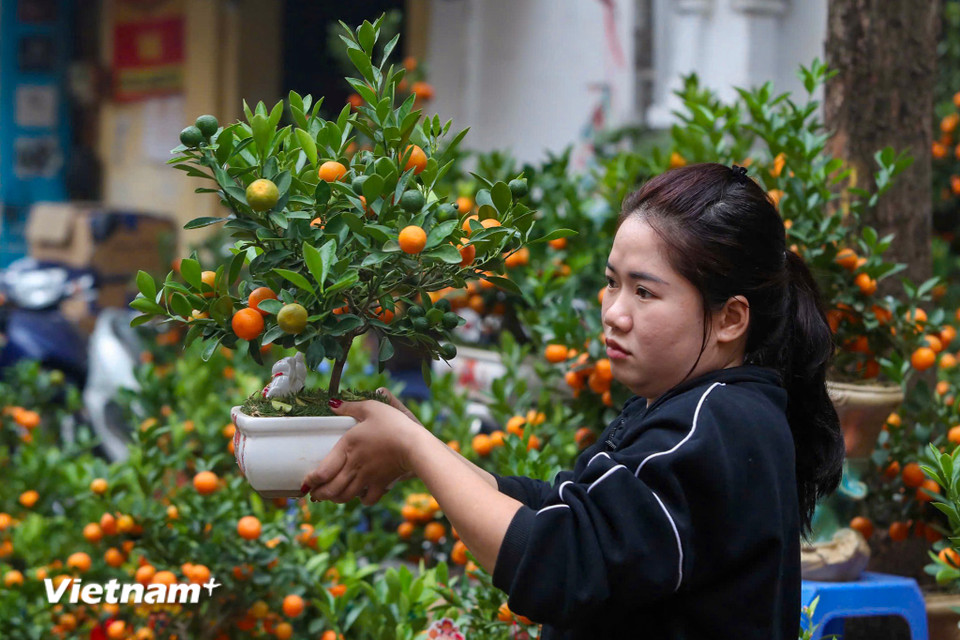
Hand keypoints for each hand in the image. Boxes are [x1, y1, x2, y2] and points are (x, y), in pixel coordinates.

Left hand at [301, 390, 422, 505]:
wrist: (415, 447)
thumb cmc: (393, 425)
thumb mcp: (372, 408)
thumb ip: (351, 406)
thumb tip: (332, 404)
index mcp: (347, 447)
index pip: (322, 472)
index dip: (311, 480)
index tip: (307, 482)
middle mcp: (353, 467)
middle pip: (330, 489)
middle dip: (319, 494)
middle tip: (314, 494)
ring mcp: (367, 478)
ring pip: (345, 496)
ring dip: (335, 499)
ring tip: (330, 497)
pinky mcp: (381, 485)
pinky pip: (367, 499)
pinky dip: (361, 500)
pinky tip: (360, 495)